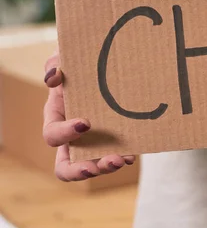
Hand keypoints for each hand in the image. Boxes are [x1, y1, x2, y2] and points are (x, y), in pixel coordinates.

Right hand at [43, 51, 134, 180]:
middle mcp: (73, 136)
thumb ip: (55, 63)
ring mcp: (95, 141)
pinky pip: (117, 156)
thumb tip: (53, 78)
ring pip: (94, 166)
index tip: (86, 123)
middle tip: (94, 166)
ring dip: (106, 167)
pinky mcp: (115, 141)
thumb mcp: (65, 57)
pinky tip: (133, 153)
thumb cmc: (80, 62)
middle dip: (79, 170)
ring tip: (123, 160)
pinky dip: (124, 157)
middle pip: (66, 166)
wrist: (109, 61)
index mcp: (57, 117)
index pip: (52, 135)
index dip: (64, 134)